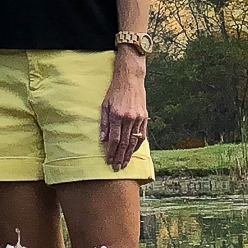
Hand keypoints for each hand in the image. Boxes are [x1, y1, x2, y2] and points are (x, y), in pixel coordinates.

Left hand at [100, 53, 147, 169]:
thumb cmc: (114, 91)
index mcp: (117, 115)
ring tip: (124, 164)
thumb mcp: (105, 105)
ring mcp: (139, 118)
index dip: (111, 152)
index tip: (108, 161)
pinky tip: (133, 152)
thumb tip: (103, 140)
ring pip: (134, 141)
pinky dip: (137, 145)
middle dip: (120, 157)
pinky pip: (142, 135)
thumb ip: (104, 123)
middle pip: (125, 143)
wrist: (130, 78)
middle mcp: (129, 118)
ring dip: (129, 154)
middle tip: (117, 168)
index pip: (114, 139)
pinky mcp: (145, 117)